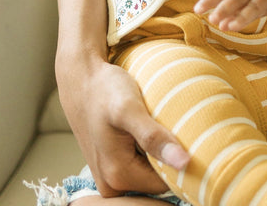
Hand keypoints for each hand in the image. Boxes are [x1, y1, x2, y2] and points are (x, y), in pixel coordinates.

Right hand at [56, 56, 189, 196]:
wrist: (81, 80)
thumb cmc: (105, 90)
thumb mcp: (130, 109)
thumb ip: (154, 137)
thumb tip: (184, 163)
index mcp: (118, 176)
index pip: (168, 183)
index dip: (181, 160)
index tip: (185, 134)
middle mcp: (111, 184)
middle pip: (158, 180)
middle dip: (167, 156)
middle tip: (166, 125)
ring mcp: (109, 177)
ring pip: (150, 172)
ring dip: (158, 152)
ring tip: (154, 125)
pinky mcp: (110, 167)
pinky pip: (140, 165)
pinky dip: (147, 149)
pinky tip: (144, 129)